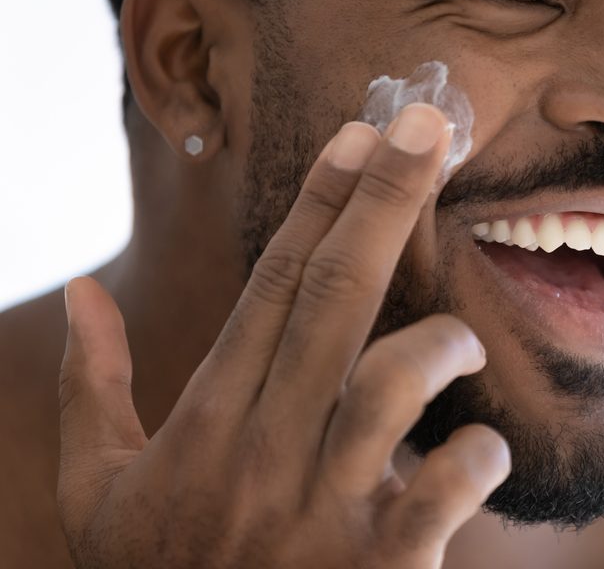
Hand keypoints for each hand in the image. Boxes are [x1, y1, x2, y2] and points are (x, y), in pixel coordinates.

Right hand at [57, 103, 509, 567]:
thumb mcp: (96, 490)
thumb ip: (86, 388)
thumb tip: (79, 293)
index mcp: (206, 421)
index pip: (270, 285)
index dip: (319, 202)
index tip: (358, 133)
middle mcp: (264, 450)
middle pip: (332, 297)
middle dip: (384, 202)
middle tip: (426, 125)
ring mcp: (322, 509)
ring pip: (391, 383)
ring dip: (441, 343)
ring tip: (458, 338)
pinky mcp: (379, 566)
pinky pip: (445, 487)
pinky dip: (477, 454)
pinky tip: (477, 449)